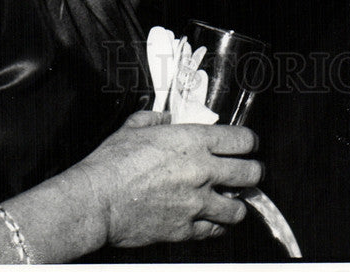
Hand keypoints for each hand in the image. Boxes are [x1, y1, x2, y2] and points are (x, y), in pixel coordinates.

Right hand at [74, 111, 261, 247]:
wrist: (96, 201)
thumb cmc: (113, 162)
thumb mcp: (135, 126)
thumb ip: (158, 119)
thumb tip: (167, 119)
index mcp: (194, 141)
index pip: (242, 140)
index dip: (250, 142)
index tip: (249, 145)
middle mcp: (203, 171)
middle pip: (251, 173)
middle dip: (254, 172)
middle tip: (249, 173)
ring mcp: (197, 202)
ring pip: (237, 209)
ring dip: (237, 204)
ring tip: (231, 201)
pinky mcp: (185, 229)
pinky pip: (214, 231)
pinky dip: (216, 226)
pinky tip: (210, 220)